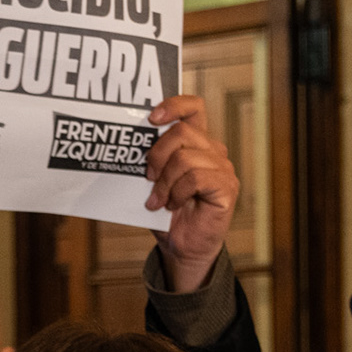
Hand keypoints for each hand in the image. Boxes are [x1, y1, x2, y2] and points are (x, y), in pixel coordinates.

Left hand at [143, 94, 237, 292]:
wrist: (179, 246)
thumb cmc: (165, 212)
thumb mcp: (151, 181)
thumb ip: (148, 160)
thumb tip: (125, 144)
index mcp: (195, 142)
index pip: (193, 108)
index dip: (173, 105)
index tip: (151, 118)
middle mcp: (212, 150)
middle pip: (182, 132)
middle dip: (156, 155)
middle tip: (147, 177)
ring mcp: (222, 168)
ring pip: (185, 158)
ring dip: (164, 182)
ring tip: (158, 200)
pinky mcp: (226, 187)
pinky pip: (196, 178)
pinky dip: (177, 192)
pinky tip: (172, 204)